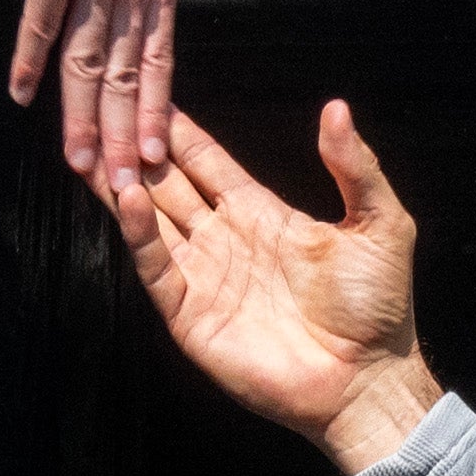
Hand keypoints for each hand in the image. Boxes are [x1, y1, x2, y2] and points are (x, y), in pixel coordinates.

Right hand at [0, 0, 248, 182]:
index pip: (162, 51)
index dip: (158, 104)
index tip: (159, 150)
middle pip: (126, 71)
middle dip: (124, 134)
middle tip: (122, 188)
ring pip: (90, 57)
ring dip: (83, 116)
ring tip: (80, 164)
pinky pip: (45, 15)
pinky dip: (34, 58)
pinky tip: (25, 96)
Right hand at [107, 104, 444, 468]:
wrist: (367, 381)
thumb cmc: (378, 309)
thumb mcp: (380, 224)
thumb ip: (355, 166)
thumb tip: (337, 108)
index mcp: (264, 216)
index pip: (209, 164)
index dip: (181, 132)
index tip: (151, 94)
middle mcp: (226, 241)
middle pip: (169, 186)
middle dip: (136, 152)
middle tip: (103, 110)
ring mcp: (205, 278)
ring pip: (151, 221)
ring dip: (123, 186)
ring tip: (94, 148)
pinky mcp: (191, 315)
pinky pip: (157, 267)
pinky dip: (139, 234)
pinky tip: (127, 199)